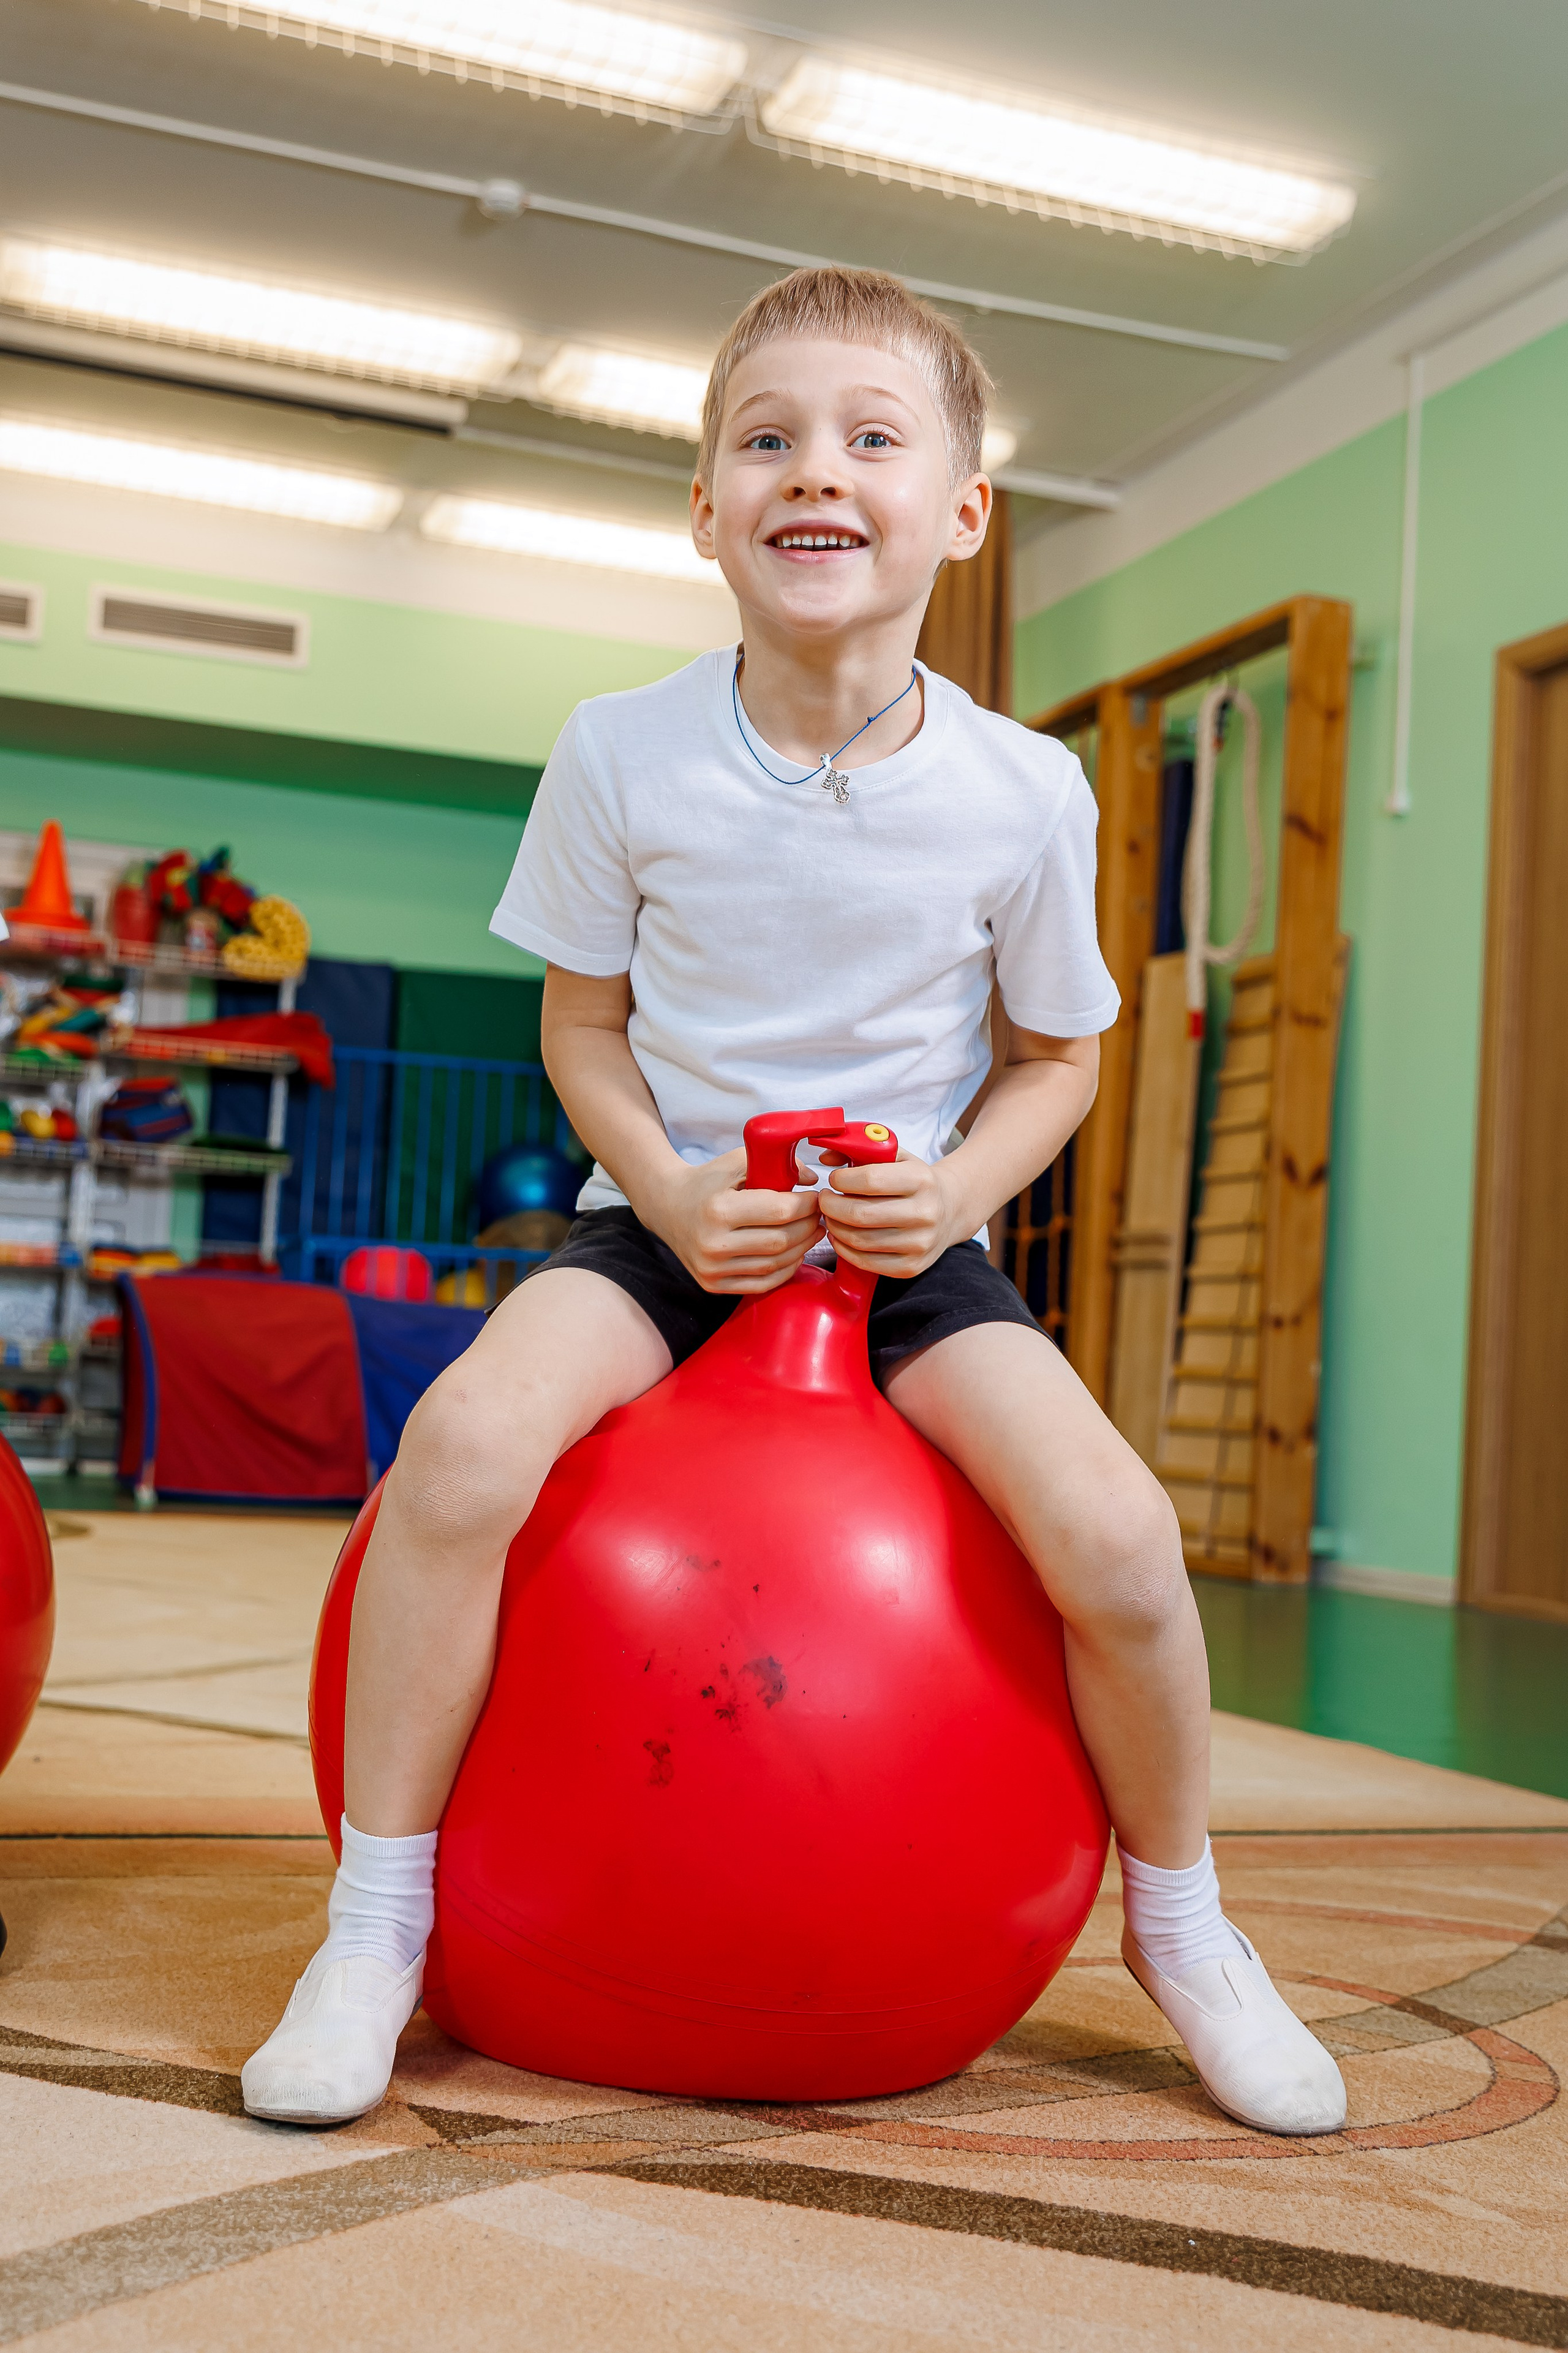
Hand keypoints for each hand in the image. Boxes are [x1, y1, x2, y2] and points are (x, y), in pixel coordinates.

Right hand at [640, 1148, 823, 1293]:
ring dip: (802, 1249)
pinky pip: (762, 1284)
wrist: (667, 1208)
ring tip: (811, 1232)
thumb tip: (811, 1180)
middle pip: (781, 1241)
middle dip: (809, 1227)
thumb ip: (775, 1164)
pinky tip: (794, 1254)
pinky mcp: (713, 1285)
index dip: (807, 1205)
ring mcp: (712, 1269)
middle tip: (819, 1216)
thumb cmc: (707, 1182)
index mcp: (719, 1209)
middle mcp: (713, 1243)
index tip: (816, 1198)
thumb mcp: (736, 1162)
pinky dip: (785, 1271)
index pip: (780, 1211)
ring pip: (775, 1265)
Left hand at [816, 1149, 961, 1279]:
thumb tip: (825, 1157)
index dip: (841, 1179)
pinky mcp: (911, 1267)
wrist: (950, 1209)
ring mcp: (919, 1243)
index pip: (869, 1179)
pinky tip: (840, 1235)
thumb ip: (861, 1150)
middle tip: (824, 1200)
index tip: (834, 1179)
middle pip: (860, 1213)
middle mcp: (924, 1213)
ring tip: (831, 1216)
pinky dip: (843, 1249)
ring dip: (834, 1227)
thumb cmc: (914, 1181)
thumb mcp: (896, 1157)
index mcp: (921, 1180)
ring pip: (859, 1240)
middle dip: (830, 1206)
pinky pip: (865, 1262)